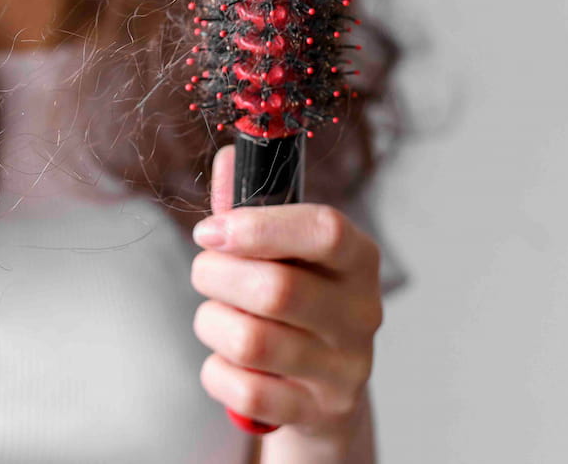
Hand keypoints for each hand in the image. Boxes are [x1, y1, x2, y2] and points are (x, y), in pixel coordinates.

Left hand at [190, 145, 381, 439]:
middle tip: (205, 272)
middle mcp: (362, 314)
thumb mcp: (282, 250)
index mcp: (358, 259)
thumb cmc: (295, 300)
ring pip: (251, 342)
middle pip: (276, 290)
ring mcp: (344, 369)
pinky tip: (228, 360)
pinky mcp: (317, 413)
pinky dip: (216, 372)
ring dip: (212, 323)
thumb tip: (229, 155)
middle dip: (216, 276)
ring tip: (216, 316)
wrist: (321, 390)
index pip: (325, 231)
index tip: (210, 230)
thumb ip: (251, 204)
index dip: (259, 226)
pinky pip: (243, 391)